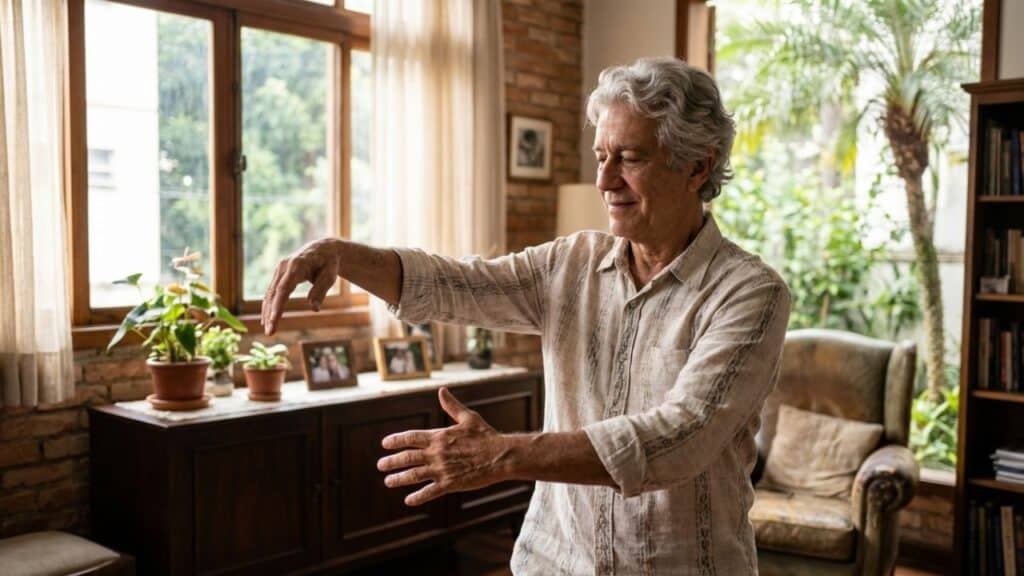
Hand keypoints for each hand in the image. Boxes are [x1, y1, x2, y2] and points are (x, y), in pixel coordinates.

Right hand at [261, 238, 343, 334]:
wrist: (323, 249)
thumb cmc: (328, 263)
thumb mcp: (330, 276)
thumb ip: (320, 291)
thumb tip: (315, 309)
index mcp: (297, 265)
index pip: (284, 288)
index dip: (278, 305)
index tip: (274, 320)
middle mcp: (284, 266)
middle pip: (273, 293)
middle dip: (270, 313)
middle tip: (269, 332)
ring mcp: (279, 270)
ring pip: (270, 294)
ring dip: (267, 312)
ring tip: (268, 330)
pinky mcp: (279, 275)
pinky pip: (271, 292)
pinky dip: (269, 306)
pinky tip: (268, 319)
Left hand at [377, 387, 509, 505]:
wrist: (500, 455)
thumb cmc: (486, 435)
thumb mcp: (468, 417)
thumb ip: (452, 405)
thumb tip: (442, 390)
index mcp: (439, 436)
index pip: (411, 437)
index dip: (396, 440)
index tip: (385, 444)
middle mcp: (437, 453)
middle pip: (408, 457)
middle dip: (392, 461)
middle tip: (380, 465)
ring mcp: (442, 469)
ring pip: (414, 475)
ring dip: (399, 479)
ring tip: (388, 481)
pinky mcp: (451, 483)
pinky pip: (430, 492)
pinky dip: (418, 497)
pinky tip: (408, 500)